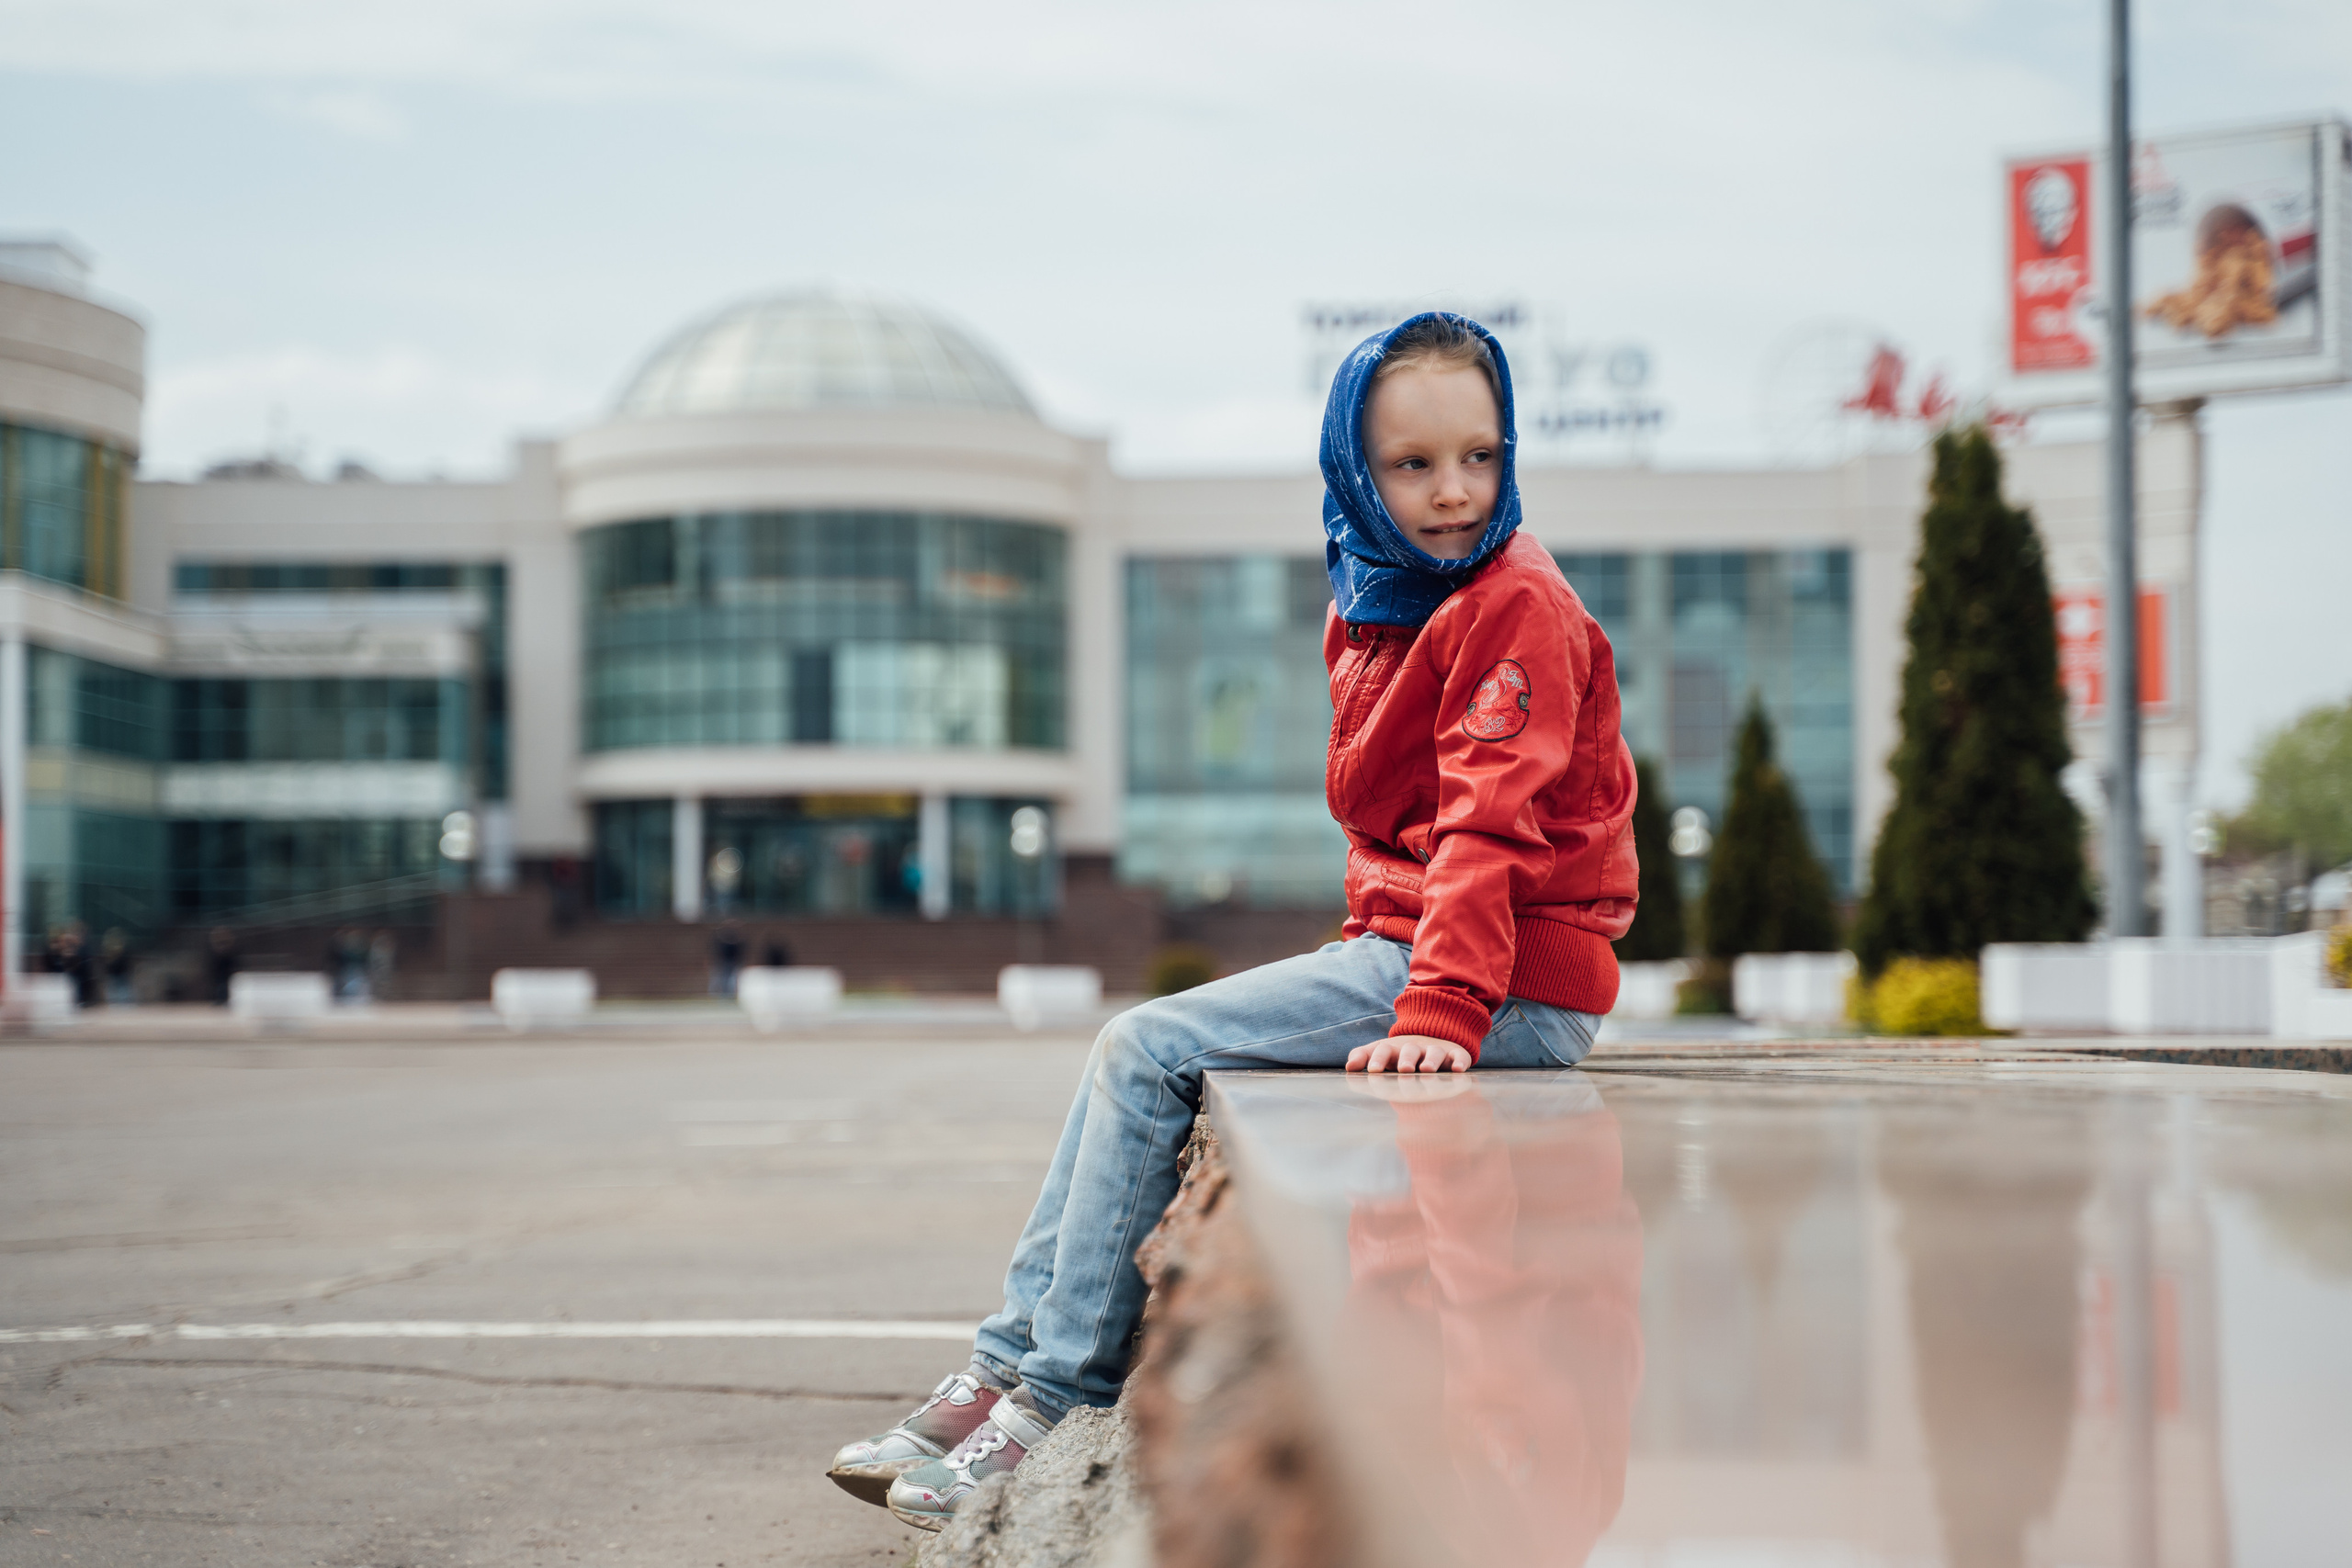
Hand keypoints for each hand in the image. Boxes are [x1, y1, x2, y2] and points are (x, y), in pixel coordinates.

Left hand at [1347, 1034, 1472, 1073]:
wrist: (1432, 1036)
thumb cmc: (1400, 1054)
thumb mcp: (1381, 1052)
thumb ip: (1363, 1057)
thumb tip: (1349, 1067)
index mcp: (1394, 1049)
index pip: (1383, 1050)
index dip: (1378, 1059)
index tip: (1374, 1071)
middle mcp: (1414, 1048)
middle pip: (1409, 1050)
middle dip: (1406, 1059)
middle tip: (1403, 1069)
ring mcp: (1436, 1050)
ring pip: (1434, 1052)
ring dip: (1431, 1060)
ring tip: (1427, 1069)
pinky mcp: (1455, 1054)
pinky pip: (1459, 1057)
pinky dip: (1459, 1062)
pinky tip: (1458, 1070)